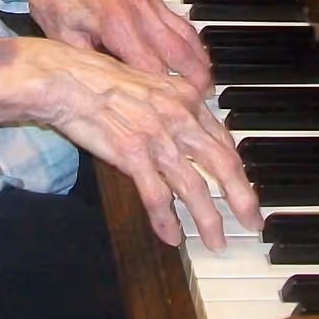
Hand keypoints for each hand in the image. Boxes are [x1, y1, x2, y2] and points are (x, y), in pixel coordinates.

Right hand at [0, 36, 259, 250]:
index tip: (245, 187)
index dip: (237, 168)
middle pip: (221, 163)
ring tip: (216, 240)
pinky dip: (166, 220)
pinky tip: (171, 237)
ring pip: (194, 186)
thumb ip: (172, 107)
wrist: (66, 78)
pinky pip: (157, 196)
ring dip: (208, 218)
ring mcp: (156, 136)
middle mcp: (177, 116)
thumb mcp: (147, 85)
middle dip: (242, 197)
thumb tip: (191, 129)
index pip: (222, 139)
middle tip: (253, 221)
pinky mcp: (133, 154)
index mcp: (184, 97)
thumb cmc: (99, 79)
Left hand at [2, 0, 211, 89]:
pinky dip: (189, 37)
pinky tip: (195, 54)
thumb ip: (90, 64)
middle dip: (194, 76)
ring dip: (199, 57)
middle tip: (205, 99)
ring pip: (183, 30)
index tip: (176, 109)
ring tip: (208, 81)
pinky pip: (175, 16)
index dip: (165, 90)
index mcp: (113, 23)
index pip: (150, 65)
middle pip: (177, 48)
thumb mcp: (62, 38)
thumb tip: (111, 93)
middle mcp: (135, 7)